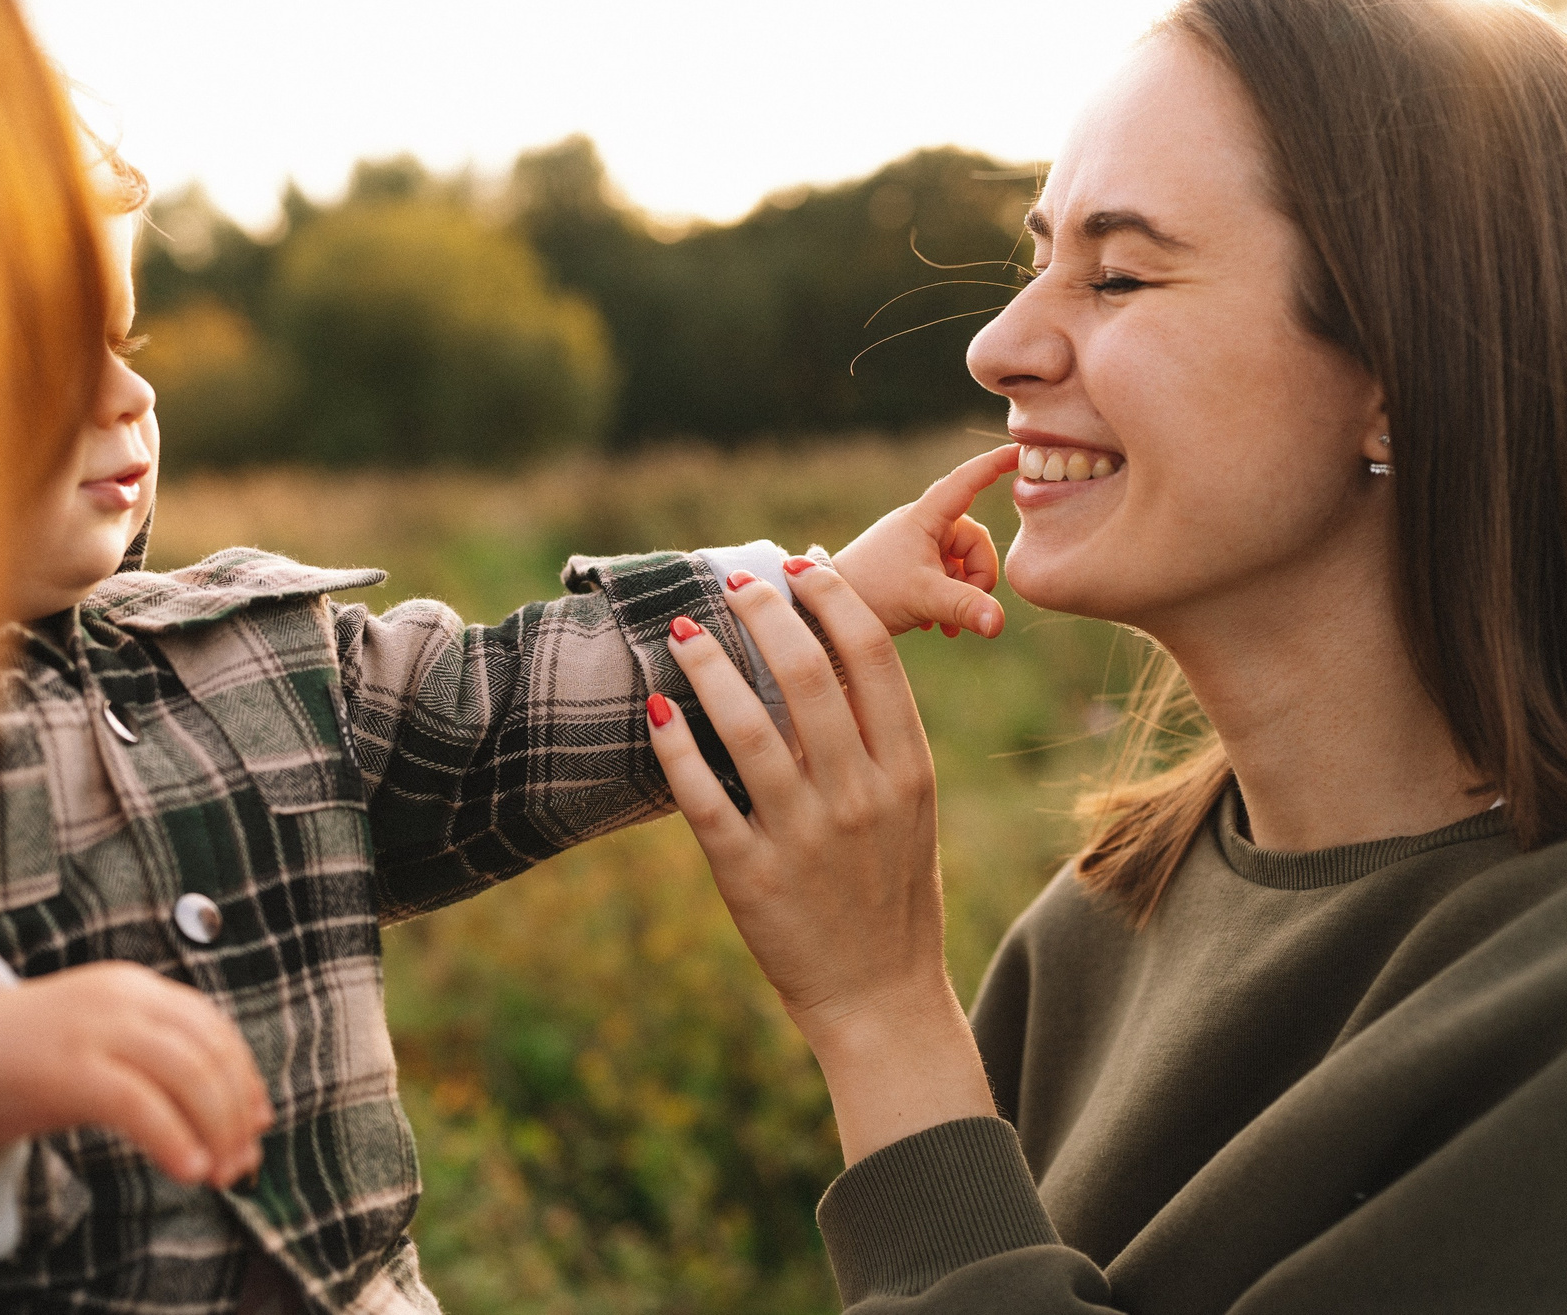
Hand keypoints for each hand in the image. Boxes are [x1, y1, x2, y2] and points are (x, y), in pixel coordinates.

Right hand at [0, 961, 272, 1187]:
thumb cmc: (27, 1060)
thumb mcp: (102, 1047)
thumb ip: (159, 1069)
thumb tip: (230, 1120)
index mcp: (135, 988)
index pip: (213, 1026)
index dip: (244, 1077)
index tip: (257, 1121)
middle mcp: (123, 999)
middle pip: (209, 1051)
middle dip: (236, 1111)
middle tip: (242, 1160)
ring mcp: (96, 1030)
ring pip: (187, 1072)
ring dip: (216, 1127)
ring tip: (220, 1171)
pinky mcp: (68, 1068)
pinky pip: (139, 1102)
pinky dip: (174, 1137)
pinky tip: (189, 1167)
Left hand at [648, 563, 996, 1163]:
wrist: (881, 1000)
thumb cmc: (891, 891)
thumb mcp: (909, 809)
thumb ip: (876, 736)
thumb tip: (832, 646)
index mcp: (908, 771)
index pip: (871, 658)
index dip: (833, 600)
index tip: (801, 565)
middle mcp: (860, 795)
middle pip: (808, 675)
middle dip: (765, 614)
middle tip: (732, 581)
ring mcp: (805, 837)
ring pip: (747, 726)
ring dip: (709, 666)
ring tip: (682, 632)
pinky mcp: (751, 877)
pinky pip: (705, 797)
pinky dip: (676, 748)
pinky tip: (657, 711)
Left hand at [828, 444, 1015, 638]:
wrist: (825, 608)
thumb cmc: (871, 591)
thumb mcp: (924, 598)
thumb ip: (966, 607)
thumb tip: (1000, 624)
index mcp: (926, 517)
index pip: (967, 481)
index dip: (995, 464)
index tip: (1021, 450)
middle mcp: (924, 525)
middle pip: (976, 542)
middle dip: (977, 578)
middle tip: (957, 608)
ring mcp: (918, 545)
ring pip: (964, 564)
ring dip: (962, 594)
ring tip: (942, 623)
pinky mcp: (913, 564)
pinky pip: (948, 576)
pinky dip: (947, 599)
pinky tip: (933, 624)